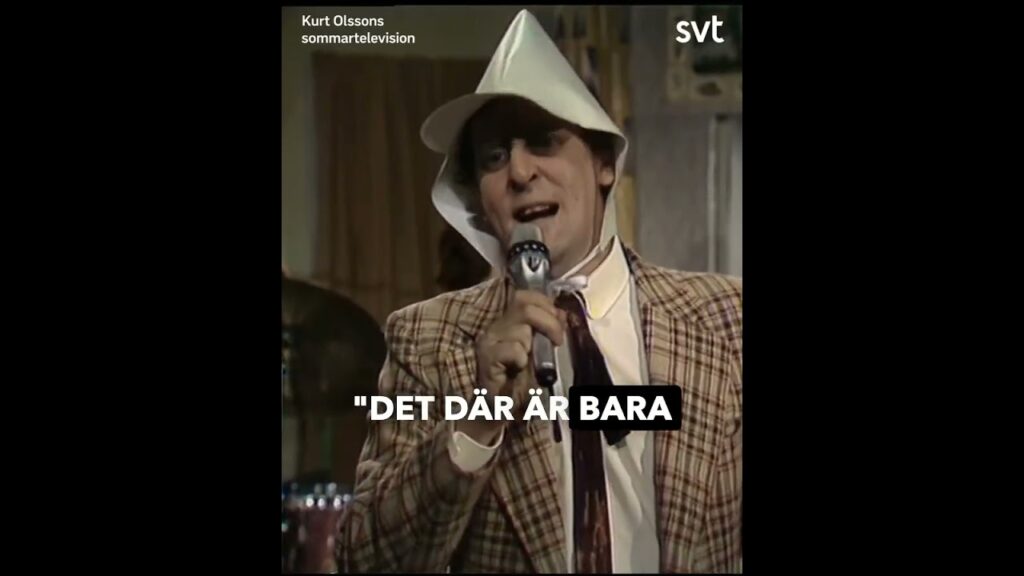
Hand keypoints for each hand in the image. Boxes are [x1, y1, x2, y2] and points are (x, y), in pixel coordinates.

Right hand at [459, 290, 566, 444]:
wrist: (496, 408)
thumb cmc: (517, 381)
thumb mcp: (539, 353)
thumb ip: (548, 331)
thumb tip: (563, 314)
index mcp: (508, 321)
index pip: (526, 296)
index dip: (547, 305)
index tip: (560, 324)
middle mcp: (496, 326)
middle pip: (524, 305)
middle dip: (549, 322)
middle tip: (557, 340)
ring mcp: (489, 340)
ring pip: (520, 329)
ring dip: (532, 346)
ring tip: (527, 362)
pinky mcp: (486, 357)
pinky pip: (513, 349)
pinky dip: (521, 359)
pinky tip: (516, 370)